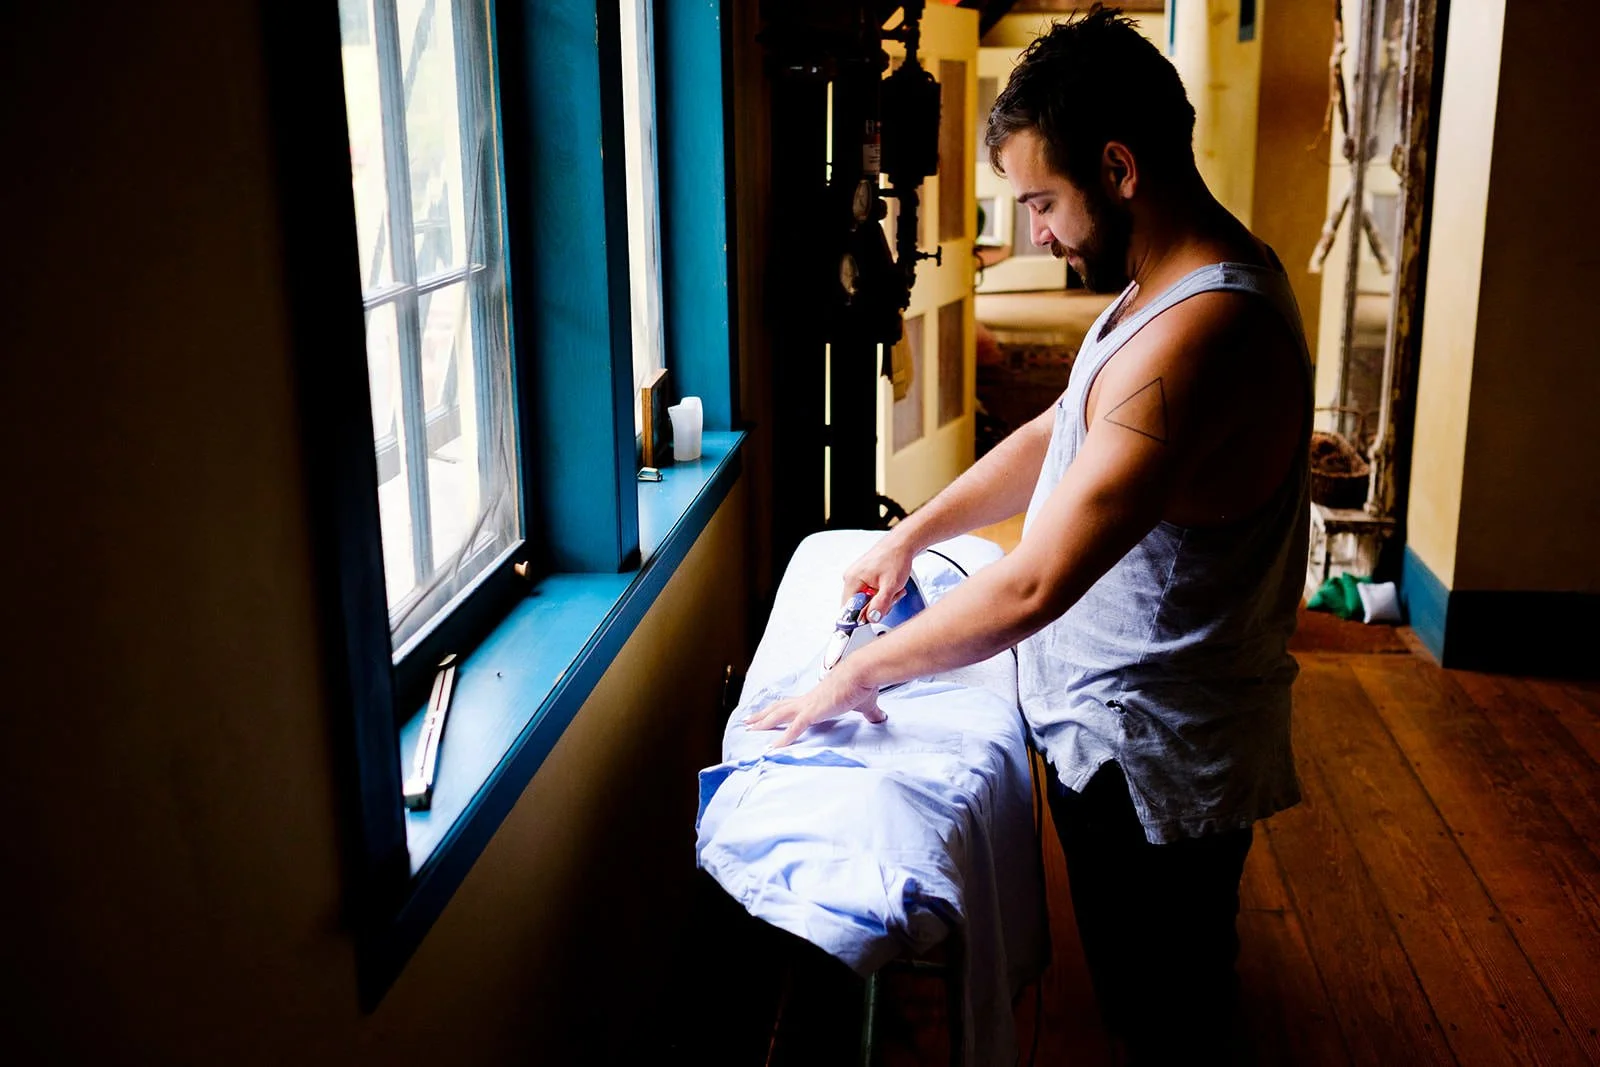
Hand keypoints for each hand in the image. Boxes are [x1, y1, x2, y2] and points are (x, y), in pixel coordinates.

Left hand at [743, 666, 884, 748]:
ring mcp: (809, 705)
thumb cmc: (863, 684)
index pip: (793, 704)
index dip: (780, 708)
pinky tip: (772, 747)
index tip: (769, 713)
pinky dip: (782, 739)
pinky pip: (793, 728)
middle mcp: (808, 699)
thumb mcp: (865, 703)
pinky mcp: (813, 712)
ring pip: (779, 714)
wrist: (863, 672)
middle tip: (747, 721)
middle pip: (779, 707)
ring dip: (763, 722)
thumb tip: (880, 716)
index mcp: (817, 697)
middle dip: (762, 714)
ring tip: (749, 728)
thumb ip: (870, 712)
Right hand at [842, 532, 917, 622]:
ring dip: (880, 600)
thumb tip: (872, 619)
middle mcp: (850, 578)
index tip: (878, 613)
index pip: (849, 609)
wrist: (902, 544)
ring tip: (892, 590)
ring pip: (865, 600)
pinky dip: (880, 593)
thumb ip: (881, 604)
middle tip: (891, 597)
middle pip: (858, 606)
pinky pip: (868, 593)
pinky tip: (888, 587)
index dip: (864, 616)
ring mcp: (856, 577)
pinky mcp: (862, 576)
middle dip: (876, 606)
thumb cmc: (896, 559)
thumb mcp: (891, 585)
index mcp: (852, 580)